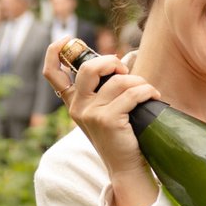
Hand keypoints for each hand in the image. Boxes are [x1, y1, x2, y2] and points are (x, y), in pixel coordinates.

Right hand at [43, 38, 161, 205]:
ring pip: (118, 81)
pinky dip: (147, 91)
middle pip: (88, 68)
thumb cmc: (121, 135)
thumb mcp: (105, 109)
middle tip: (125, 71)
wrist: (126, 167)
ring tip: (147, 91)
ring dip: (139, 82)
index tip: (67, 38)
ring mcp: (90, 113)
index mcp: (73, 102)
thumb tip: (125, 58)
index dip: (54, 51)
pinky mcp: (107, 120)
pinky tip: (153, 97)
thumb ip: (106, 86)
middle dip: (111, 62)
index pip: (52, 73)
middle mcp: (77, 107)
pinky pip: (132, 94)